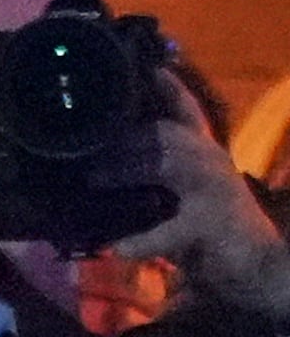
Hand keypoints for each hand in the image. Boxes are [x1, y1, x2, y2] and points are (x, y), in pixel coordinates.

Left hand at [110, 69, 289, 329]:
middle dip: (120, 138)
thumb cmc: (208, 229)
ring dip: (124, 170)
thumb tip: (92, 165)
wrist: (258, 270)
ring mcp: (215, 189)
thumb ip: (148, 174)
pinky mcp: (214, 223)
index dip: (166, 86)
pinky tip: (119, 248)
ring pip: (165, 165)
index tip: (144, 65)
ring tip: (91, 179)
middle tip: (78, 146)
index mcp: (202, 151)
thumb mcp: (178, 195)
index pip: (184, 110)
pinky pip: (171, 229)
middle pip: (162, 134)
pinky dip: (143, 240)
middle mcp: (211, 160)